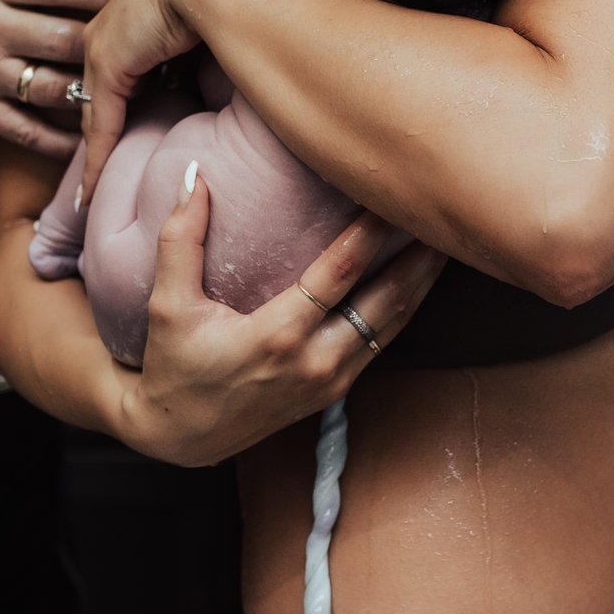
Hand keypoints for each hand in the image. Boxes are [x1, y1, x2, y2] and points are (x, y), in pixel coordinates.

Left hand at [77, 0, 213, 202]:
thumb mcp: (224, 22)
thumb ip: (220, 43)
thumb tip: (251, 61)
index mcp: (147, 5)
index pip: (132, 64)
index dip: (134, 100)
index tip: (137, 131)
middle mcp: (118, 22)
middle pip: (105, 89)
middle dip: (103, 129)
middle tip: (101, 175)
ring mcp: (107, 41)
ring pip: (98, 111)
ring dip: (97, 154)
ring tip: (90, 195)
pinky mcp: (107, 63)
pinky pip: (99, 125)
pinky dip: (96, 163)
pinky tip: (90, 195)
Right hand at [115, 168, 445, 465]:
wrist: (181, 436)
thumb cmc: (174, 366)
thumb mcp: (168, 305)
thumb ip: (181, 240)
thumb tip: (194, 177)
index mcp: (279, 336)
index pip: (341, 272)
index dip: (372, 231)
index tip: (390, 194)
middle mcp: (315, 361)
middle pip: (387, 299)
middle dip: (418, 255)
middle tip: (442, 211)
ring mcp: (332, 380)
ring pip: (394, 323)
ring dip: (421, 281)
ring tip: (445, 239)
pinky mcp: (336, 391)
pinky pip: (382, 341)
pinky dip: (405, 307)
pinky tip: (418, 279)